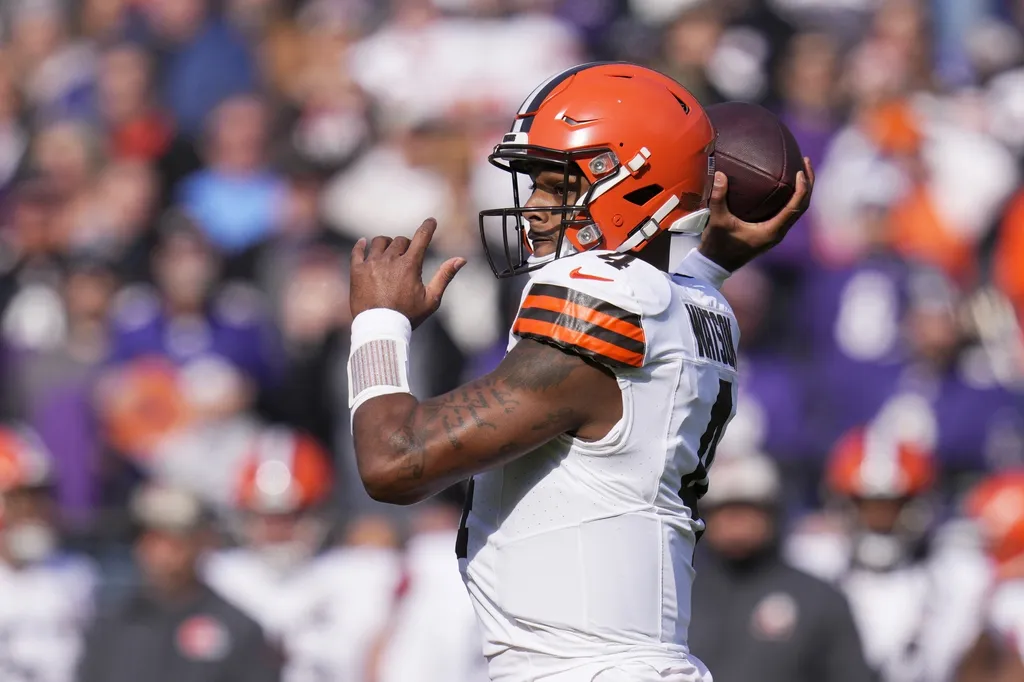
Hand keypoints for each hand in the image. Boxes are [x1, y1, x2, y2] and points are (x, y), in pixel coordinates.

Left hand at [349, 218, 466, 327]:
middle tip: (406, 256)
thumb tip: (461, 259)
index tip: (431, 221)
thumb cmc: (408, 316)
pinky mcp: (357, 271)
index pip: (421, 237)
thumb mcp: (431, 299)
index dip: (428, 227)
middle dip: (406, 245)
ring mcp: (372, 264)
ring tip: (388, 254)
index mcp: (410, 265)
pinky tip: (363, 244)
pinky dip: (361, 245)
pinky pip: (358, 250)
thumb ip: (445, 276)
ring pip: (379, 242)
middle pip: (400, 241)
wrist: (380, 329)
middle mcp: (390, 260)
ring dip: (386, 244)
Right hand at [698, 157, 814, 271]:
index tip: (800, 170)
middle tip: (805, 162)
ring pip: (798, 209)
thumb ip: (718, 198)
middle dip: (808, 184)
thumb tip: (720, 174)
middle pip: (803, 206)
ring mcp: (776, 232)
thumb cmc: (718, 245)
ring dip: (802, 190)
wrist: (716, 264)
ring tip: (801, 170)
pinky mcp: (771, 231)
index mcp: (772, 231)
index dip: (802, 188)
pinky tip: (786, 185)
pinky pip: (789, 212)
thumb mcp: (718, 221)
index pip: (795, 207)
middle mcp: (778, 232)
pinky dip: (792, 197)